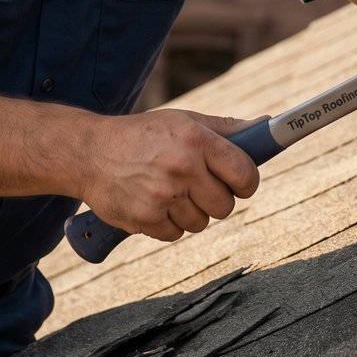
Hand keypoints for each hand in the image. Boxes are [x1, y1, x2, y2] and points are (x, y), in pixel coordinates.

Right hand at [74, 109, 260, 241]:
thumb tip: (267, 127)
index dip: (246, 182)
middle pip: (226, 206)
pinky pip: (176, 234)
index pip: (245, 174)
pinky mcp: (145, 219)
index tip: (239, 183)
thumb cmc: (144, 135)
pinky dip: (168, 224)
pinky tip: (153, 203)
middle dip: (216, 199)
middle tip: (197, 186)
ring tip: (169, 191)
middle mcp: (182, 168)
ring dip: (190, 212)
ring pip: (201, 223)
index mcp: (196, 140)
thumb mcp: (184, 121)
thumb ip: (227, 128)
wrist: (89, 152)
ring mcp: (163, 196)